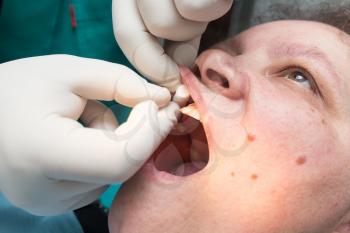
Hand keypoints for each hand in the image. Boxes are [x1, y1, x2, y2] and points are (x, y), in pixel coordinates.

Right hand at [0, 55, 178, 215]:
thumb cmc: (19, 88)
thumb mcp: (70, 72)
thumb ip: (121, 83)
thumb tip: (162, 101)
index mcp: (44, 156)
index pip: (121, 158)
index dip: (149, 130)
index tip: (158, 101)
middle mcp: (48, 193)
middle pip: (123, 167)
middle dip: (141, 131)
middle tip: (144, 100)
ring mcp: (53, 204)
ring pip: (116, 172)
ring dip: (119, 139)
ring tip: (87, 114)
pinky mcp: (58, 203)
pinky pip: (103, 177)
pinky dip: (107, 151)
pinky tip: (82, 133)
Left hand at [112, 0, 233, 91]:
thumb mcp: (179, 17)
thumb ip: (172, 46)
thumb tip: (173, 78)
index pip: (126, 35)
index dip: (151, 65)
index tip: (172, 81)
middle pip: (146, 32)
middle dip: (177, 44)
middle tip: (196, 33)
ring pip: (169, 24)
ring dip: (196, 24)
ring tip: (204, 3)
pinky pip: (195, 8)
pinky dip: (214, 7)